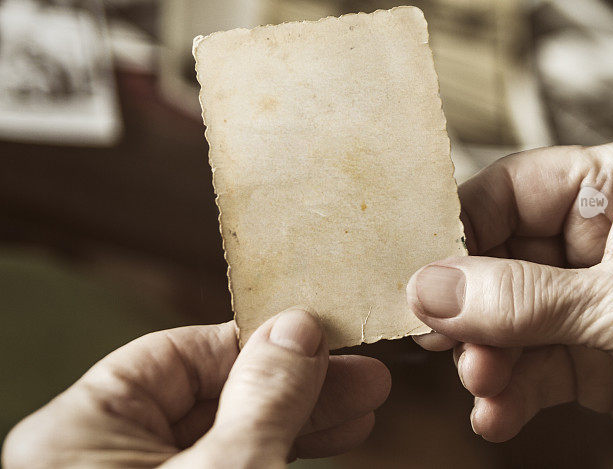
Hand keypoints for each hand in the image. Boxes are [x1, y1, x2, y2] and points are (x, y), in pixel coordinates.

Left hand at [2, 309, 389, 467]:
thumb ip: (261, 397)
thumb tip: (296, 327)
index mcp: (78, 432)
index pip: (181, 353)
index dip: (259, 338)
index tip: (322, 332)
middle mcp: (103, 456)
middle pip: (215, 394)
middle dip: (298, 383)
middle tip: (364, 372)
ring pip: (232, 435)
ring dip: (302, 420)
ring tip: (363, 407)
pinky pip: (234, 465)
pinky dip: (284, 452)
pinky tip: (331, 439)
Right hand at [407, 136, 612, 467]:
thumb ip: (523, 299)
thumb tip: (433, 289)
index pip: (515, 188)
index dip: (466, 227)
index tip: (425, 270)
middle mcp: (604, 236)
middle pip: (502, 257)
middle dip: (474, 305)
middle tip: (442, 336)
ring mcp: (596, 299)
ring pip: (510, 317)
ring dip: (488, 354)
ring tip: (483, 382)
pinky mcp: (596, 355)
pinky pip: (531, 366)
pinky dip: (509, 393)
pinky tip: (498, 413)